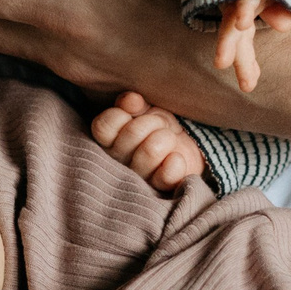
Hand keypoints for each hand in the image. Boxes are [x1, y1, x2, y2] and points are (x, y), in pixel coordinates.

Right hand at [90, 90, 204, 189]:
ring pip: (151, 150)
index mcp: (109, 141)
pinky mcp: (160, 189)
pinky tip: (176, 158)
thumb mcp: (145, 109)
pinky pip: (166, 175)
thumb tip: (131, 100)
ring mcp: (138, 179)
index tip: (136, 111)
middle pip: (133, 132)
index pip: (103, 126)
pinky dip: (175, 162)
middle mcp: (118, 163)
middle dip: (154, 121)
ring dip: (167, 137)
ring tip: (169, 140)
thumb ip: (133, 103)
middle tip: (161, 125)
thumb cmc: (158, 127)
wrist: (187, 147)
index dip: (122, 114)